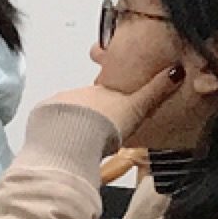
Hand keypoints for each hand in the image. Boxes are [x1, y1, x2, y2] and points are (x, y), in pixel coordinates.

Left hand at [55, 64, 185, 148]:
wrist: (71, 140)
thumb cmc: (105, 125)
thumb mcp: (137, 108)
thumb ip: (156, 92)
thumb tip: (177, 71)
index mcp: (100, 91)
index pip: (107, 94)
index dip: (110, 105)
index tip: (112, 114)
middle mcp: (77, 94)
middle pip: (84, 104)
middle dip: (89, 115)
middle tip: (96, 133)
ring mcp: (56, 106)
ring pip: (64, 114)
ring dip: (70, 125)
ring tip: (80, 145)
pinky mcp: (40, 120)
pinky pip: (46, 126)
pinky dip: (53, 134)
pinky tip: (61, 147)